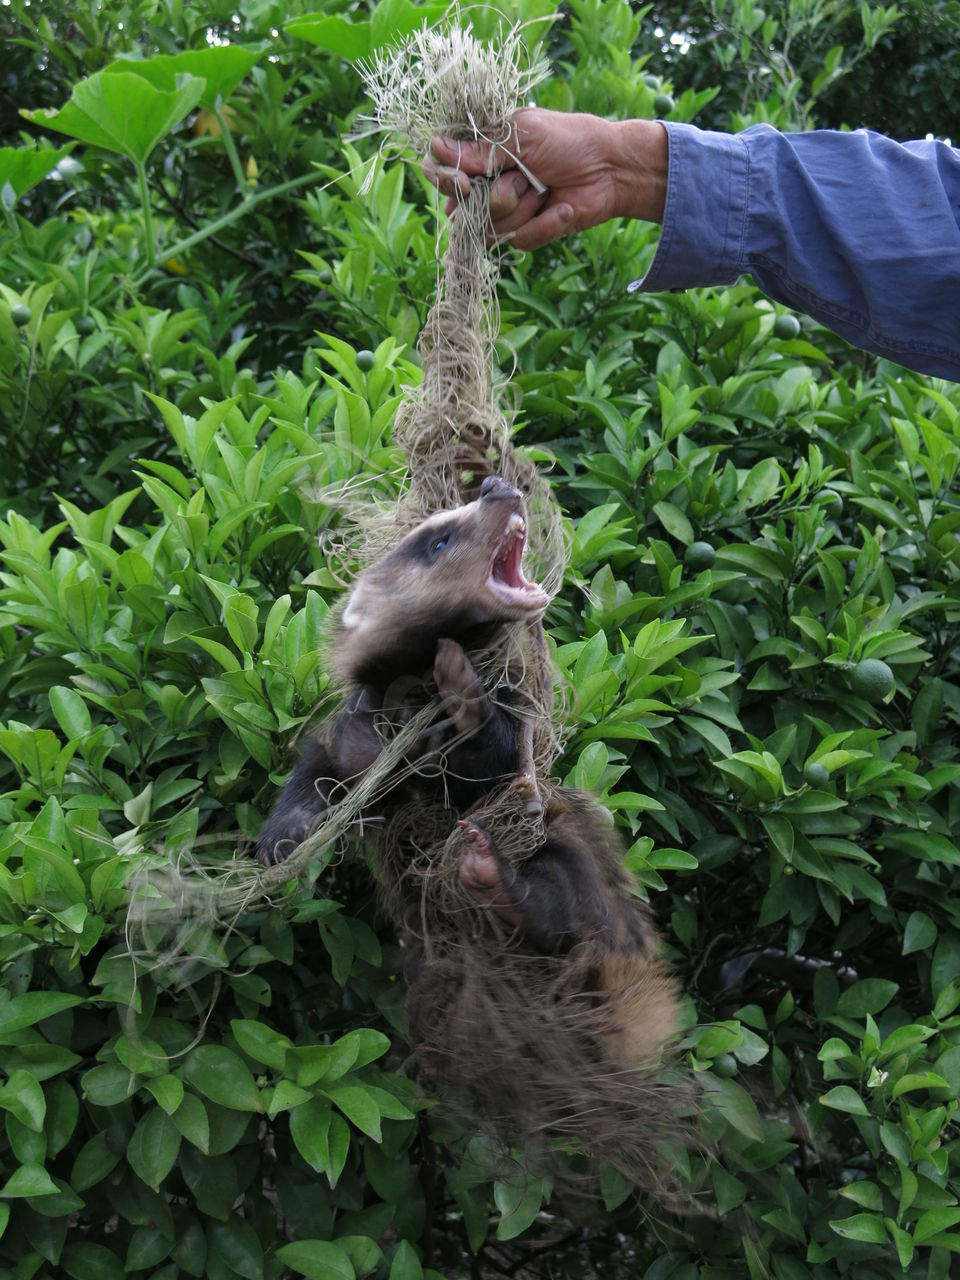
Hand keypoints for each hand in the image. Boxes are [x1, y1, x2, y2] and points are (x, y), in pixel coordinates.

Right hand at [422, 108, 667, 249]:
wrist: (610, 170)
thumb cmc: (569, 140)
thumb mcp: (523, 135)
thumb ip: (481, 149)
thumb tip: (436, 148)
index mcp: (483, 153)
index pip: (441, 170)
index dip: (445, 180)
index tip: (464, 182)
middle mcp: (488, 184)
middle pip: (461, 207)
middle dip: (491, 196)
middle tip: (519, 180)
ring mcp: (506, 212)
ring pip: (489, 227)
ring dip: (520, 207)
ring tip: (543, 188)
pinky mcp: (527, 234)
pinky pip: (518, 241)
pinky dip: (542, 224)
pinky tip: (559, 208)